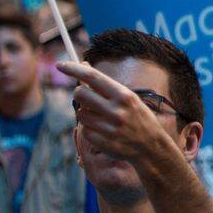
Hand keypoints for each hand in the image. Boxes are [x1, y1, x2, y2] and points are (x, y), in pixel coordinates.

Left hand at [56, 61, 178, 162]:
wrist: (151, 146)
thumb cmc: (138, 117)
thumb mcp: (128, 98)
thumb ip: (105, 85)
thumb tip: (83, 66)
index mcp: (124, 96)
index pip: (93, 77)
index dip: (74, 69)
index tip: (61, 65)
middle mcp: (116, 111)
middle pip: (81, 94)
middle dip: (79, 92)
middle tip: (86, 95)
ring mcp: (109, 128)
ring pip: (80, 113)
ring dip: (86, 113)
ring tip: (102, 117)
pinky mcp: (102, 142)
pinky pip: (84, 129)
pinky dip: (90, 128)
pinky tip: (104, 130)